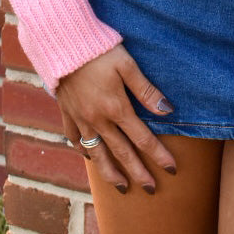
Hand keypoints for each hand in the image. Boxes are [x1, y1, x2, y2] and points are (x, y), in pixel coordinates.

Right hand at [56, 44, 175, 194]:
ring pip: (97, 153)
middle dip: (138, 173)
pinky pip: (75, 139)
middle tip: (150, 189)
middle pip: (121, 152)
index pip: (142, 138)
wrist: (62, 44)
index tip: (171, 169)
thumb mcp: (127, 65)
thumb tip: (168, 111)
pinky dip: (84, 151)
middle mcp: (98, 120)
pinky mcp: (67, 113)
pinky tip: (91, 157)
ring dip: (110, 172)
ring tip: (121, 186)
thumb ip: (146, 91)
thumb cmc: (99, 50)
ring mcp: (80, 119)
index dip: (158, 155)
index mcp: (116, 108)